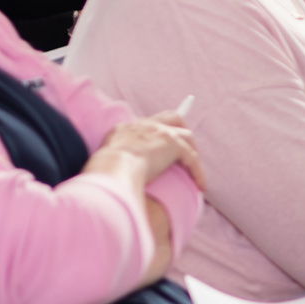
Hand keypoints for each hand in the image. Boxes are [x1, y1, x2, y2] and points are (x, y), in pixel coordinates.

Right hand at [85, 111, 202, 196]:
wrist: (111, 168)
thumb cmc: (104, 173)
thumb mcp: (104, 164)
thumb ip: (112, 163)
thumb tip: (113, 178)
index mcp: (125, 130)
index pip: (146, 125)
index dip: (156, 130)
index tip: (162, 135)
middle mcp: (144, 125)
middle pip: (171, 117)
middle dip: (182, 128)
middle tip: (187, 147)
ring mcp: (159, 132)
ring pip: (186, 136)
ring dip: (193, 152)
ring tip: (195, 170)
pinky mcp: (172, 143)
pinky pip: (192, 157)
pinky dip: (198, 172)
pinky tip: (201, 185)